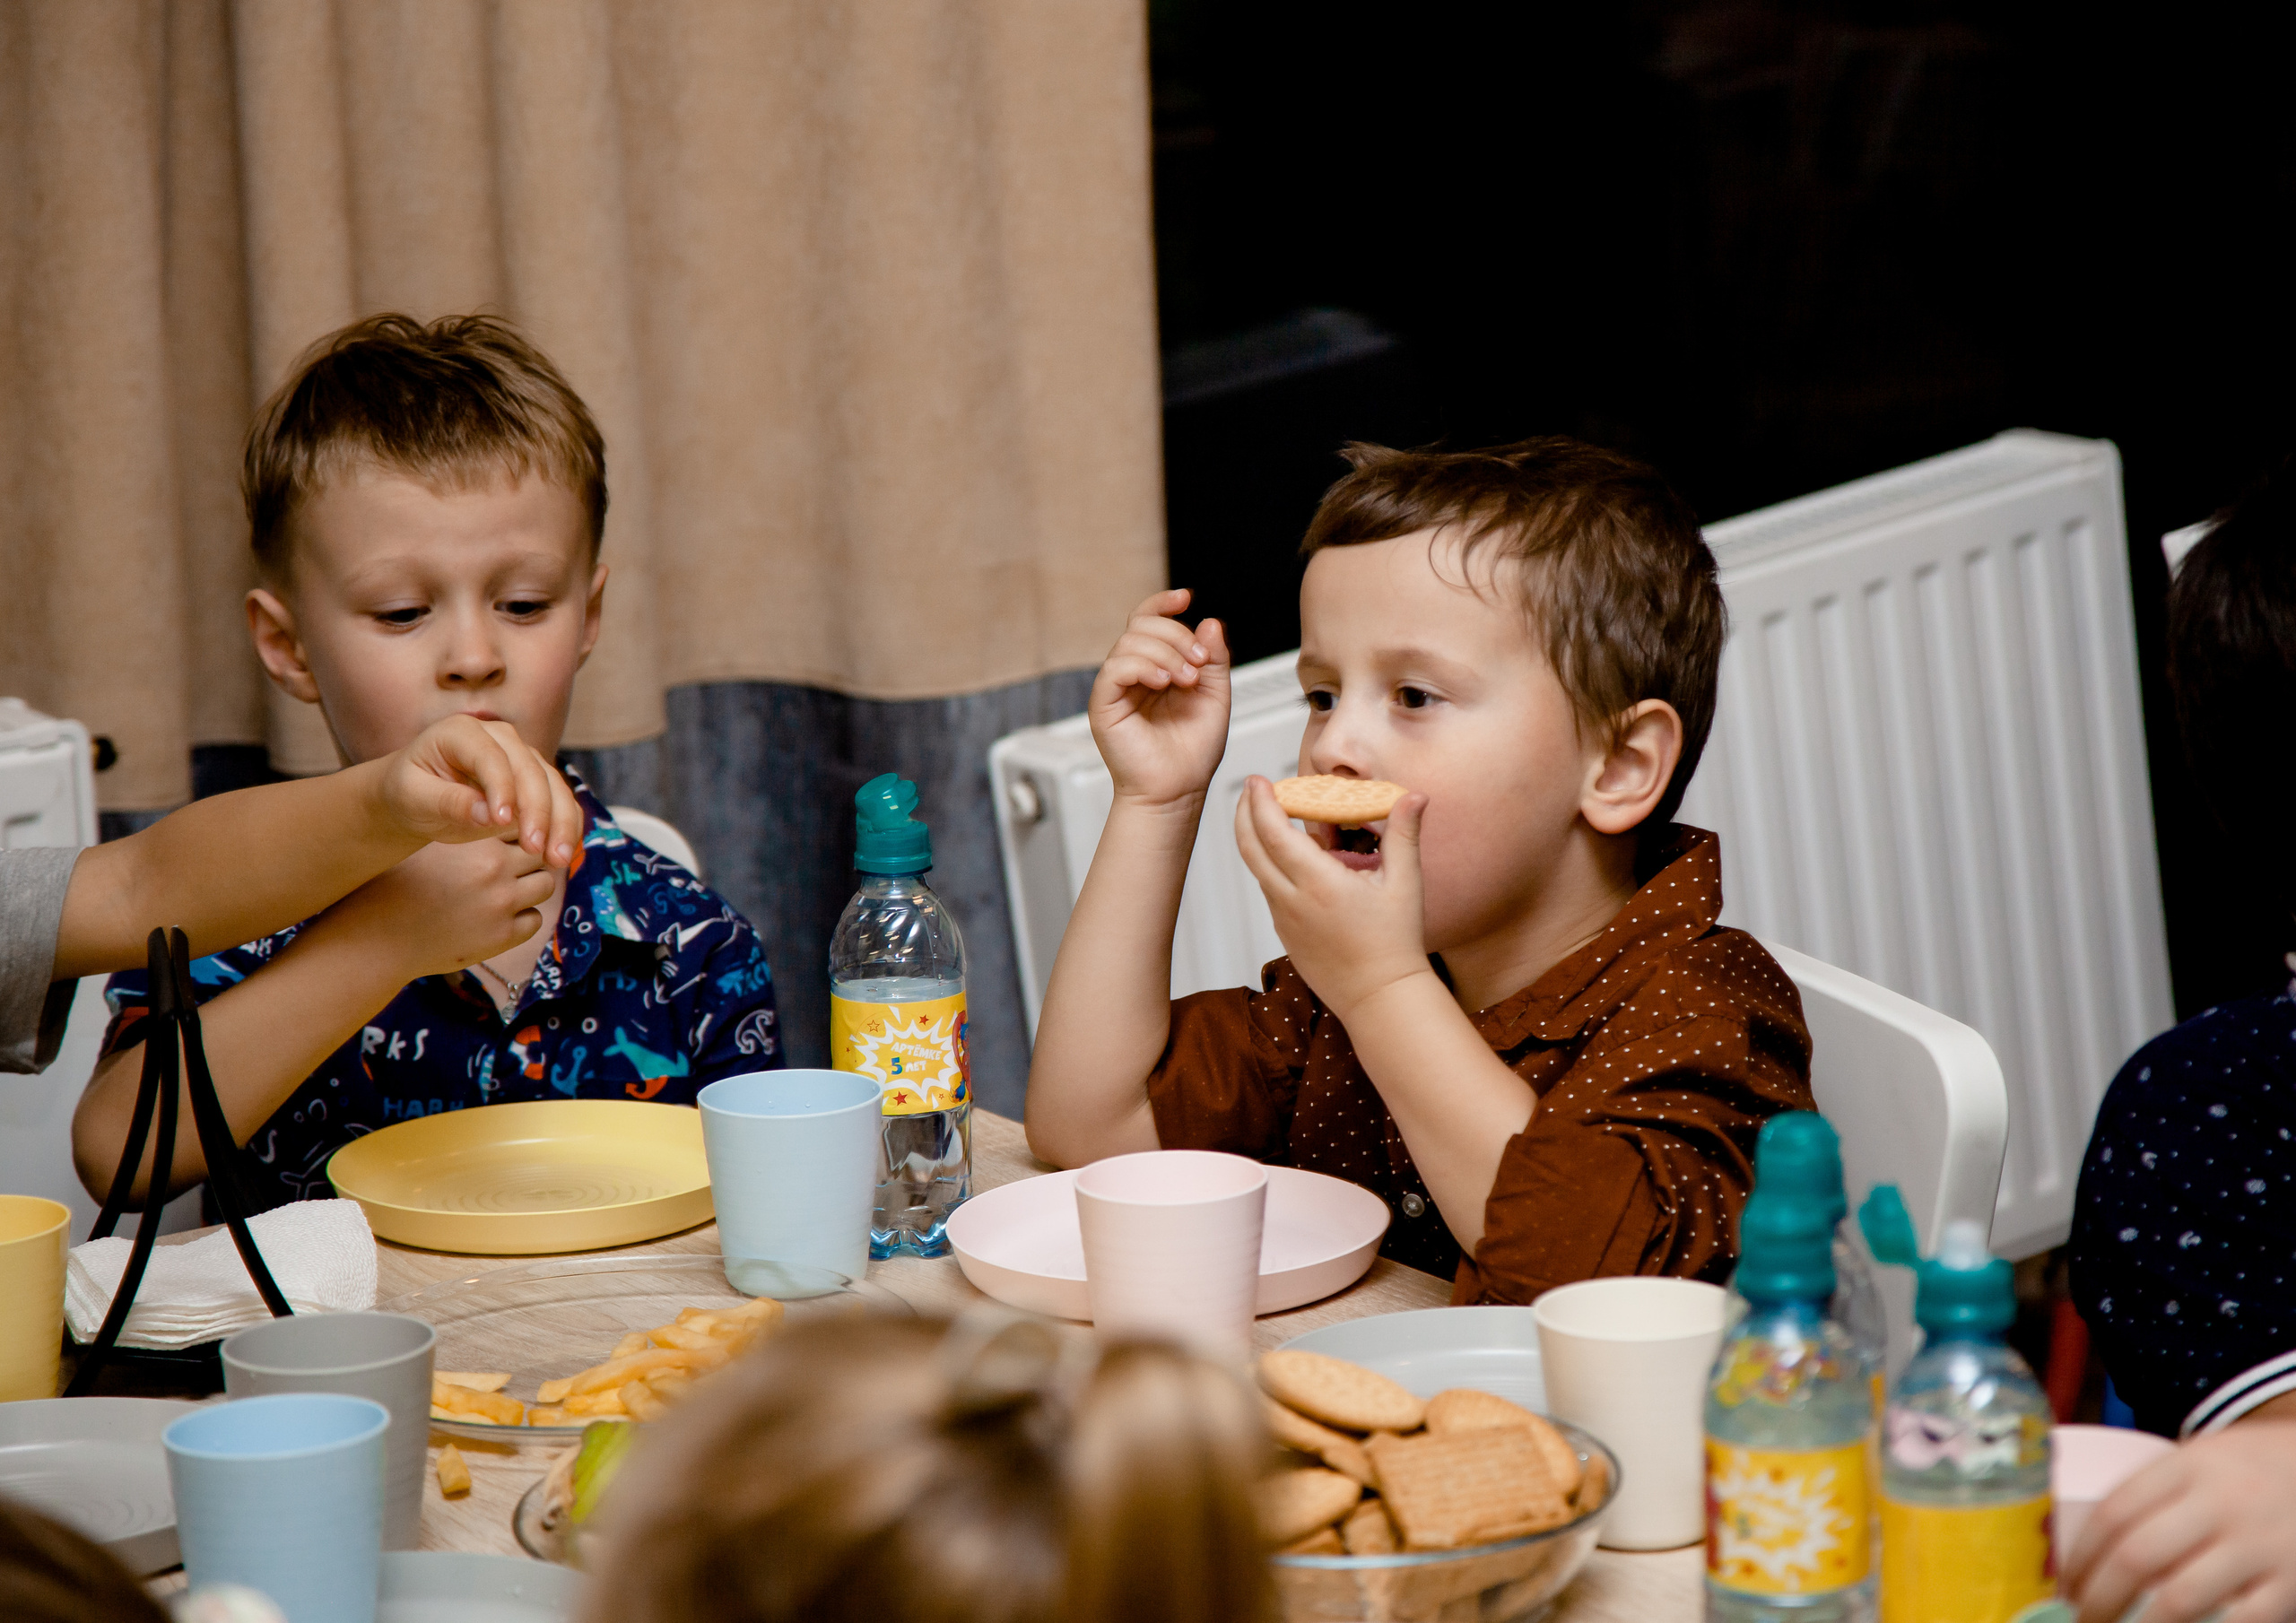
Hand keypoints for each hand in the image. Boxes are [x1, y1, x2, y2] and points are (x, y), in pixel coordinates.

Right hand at [323, 833, 557, 982]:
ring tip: (507, 890)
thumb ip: (462, 827)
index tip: (510, 837)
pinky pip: (534, 920)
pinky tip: (499, 917)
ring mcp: (501, 902)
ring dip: (531, 886)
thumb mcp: (427, 844)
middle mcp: (492, 866)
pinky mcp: (502, 935)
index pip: (522, 820)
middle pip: (540, 850)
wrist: (376, 938)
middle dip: (532, 856)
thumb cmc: (398, 886)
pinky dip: (523, 917)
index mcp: (473, 837)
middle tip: (514, 864)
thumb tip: (496, 813)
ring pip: (545, 884)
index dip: (518, 828)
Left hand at [377, 714, 582, 867]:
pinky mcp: (536, 780)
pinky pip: (560, 800)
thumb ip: (449, 802)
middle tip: (536, 849)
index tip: (503, 823)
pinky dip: (566, 826)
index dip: (501, 788)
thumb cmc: (409, 792)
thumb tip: (489, 816)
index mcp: (461, 732)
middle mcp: (499, 737)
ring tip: (558, 858)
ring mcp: (522, 756)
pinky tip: (565, 852)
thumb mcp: (413, 797)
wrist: (418, 795)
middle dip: (538, 811)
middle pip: (531, 770)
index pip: (490, 756)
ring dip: (561, 822)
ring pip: (554, 785)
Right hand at [1089, 589, 1232, 809]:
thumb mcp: (1215, 696)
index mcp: (1156, 667)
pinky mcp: (1104, 703)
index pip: (1149, 621)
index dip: (1163, 603)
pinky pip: (1116, 668)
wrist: (1178, 789)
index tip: (1185, 597)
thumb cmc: (1192, 752)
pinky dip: (1143, 666)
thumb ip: (1215, 659)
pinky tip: (1164, 682)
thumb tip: (1209, 621)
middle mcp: (1133, 673)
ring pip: (1130, 642)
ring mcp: (1116, 687)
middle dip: (1176, 634)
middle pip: (1141, 625)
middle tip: (1199, 661)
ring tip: (1186, 680)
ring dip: (1166, 653)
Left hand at [1233, 777, 1435, 1019]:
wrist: (1379, 998)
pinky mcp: (1284, 933)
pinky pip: (1269, 891)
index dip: (1260, 802)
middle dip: (1244, 813)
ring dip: (1256, 839)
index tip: (1258, 780)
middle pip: (1250, 848)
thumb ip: (1404, 835)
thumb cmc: (1395, 944)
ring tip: (1270, 816)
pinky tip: (1290, 858)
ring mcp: (1283, 919)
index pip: (1274, 832)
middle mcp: (1292, 900)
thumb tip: (1415, 795)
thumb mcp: (1405, 885)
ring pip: (1258, 870)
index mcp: (1318, 883)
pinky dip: (1270, 866)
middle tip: (1251, 789)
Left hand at [2064, 1420, 2295, 1622]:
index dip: (2080, 1557)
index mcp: (2188, 1466)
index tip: (2064, 1584)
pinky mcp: (2291, 1583)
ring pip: (2182, 1598)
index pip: (2114, 1512)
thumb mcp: (2201, 1461)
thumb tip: (2087, 1545)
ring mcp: (2259, 1545)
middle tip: (2080, 1617)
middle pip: (2138, 1556)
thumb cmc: (2250, 1472)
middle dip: (2098, 1597)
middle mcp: (2221, 1502)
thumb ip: (2156, 1493)